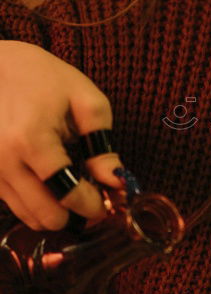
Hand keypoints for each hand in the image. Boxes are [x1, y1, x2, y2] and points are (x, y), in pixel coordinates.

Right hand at [0, 41, 122, 230]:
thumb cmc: (42, 77)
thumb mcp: (83, 99)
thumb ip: (101, 144)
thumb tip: (116, 182)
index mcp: (31, 140)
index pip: (68, 194)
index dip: (93, 206)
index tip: (108, 203)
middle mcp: (3, 161)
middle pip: (45, 216)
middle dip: (74, 215)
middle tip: (91, 200)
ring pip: (27, 216)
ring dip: (54, 212)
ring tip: (72, 190)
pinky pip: (12, 204)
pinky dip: (34, 202)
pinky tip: (49, 183)